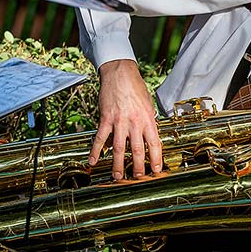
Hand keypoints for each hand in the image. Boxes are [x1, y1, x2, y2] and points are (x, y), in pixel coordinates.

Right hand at [90, 59, 161, 179]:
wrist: (120, 73)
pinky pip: (100, 138)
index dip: (156, 159)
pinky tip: (93, 161)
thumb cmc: (135, 88)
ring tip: (118, 176)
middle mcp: (135, 122)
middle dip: (138, 166)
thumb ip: (148, 121)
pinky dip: (96, 151)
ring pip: (120, 148)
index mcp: (148, 119)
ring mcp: (119, 121)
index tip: (156, 170)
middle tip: (138, 178)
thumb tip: (150, 136)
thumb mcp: (148, 104)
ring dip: (119, 164)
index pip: (155, 143)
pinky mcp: (106, 118)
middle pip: (138, 149)